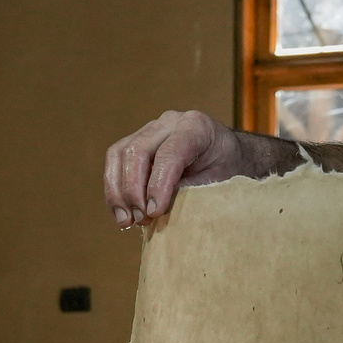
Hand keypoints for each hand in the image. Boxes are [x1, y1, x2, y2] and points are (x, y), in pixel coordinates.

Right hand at [105, 111, 246, 227]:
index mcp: (196, 126)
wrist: (226, 155)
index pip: (170, 153)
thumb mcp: (219, 181)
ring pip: (119, 154)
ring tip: (126, 220)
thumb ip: (190, 191)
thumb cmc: (227, 168)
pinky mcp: (137, 141)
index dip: (158, 185)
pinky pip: (116, 161)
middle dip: (133, 190)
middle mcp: (170, 122)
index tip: (154, 213)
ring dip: (117, 191)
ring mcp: (150, 129)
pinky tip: (122, 212)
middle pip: (137, 150)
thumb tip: (156, 209)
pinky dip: (115, 189)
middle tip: (141, 219)